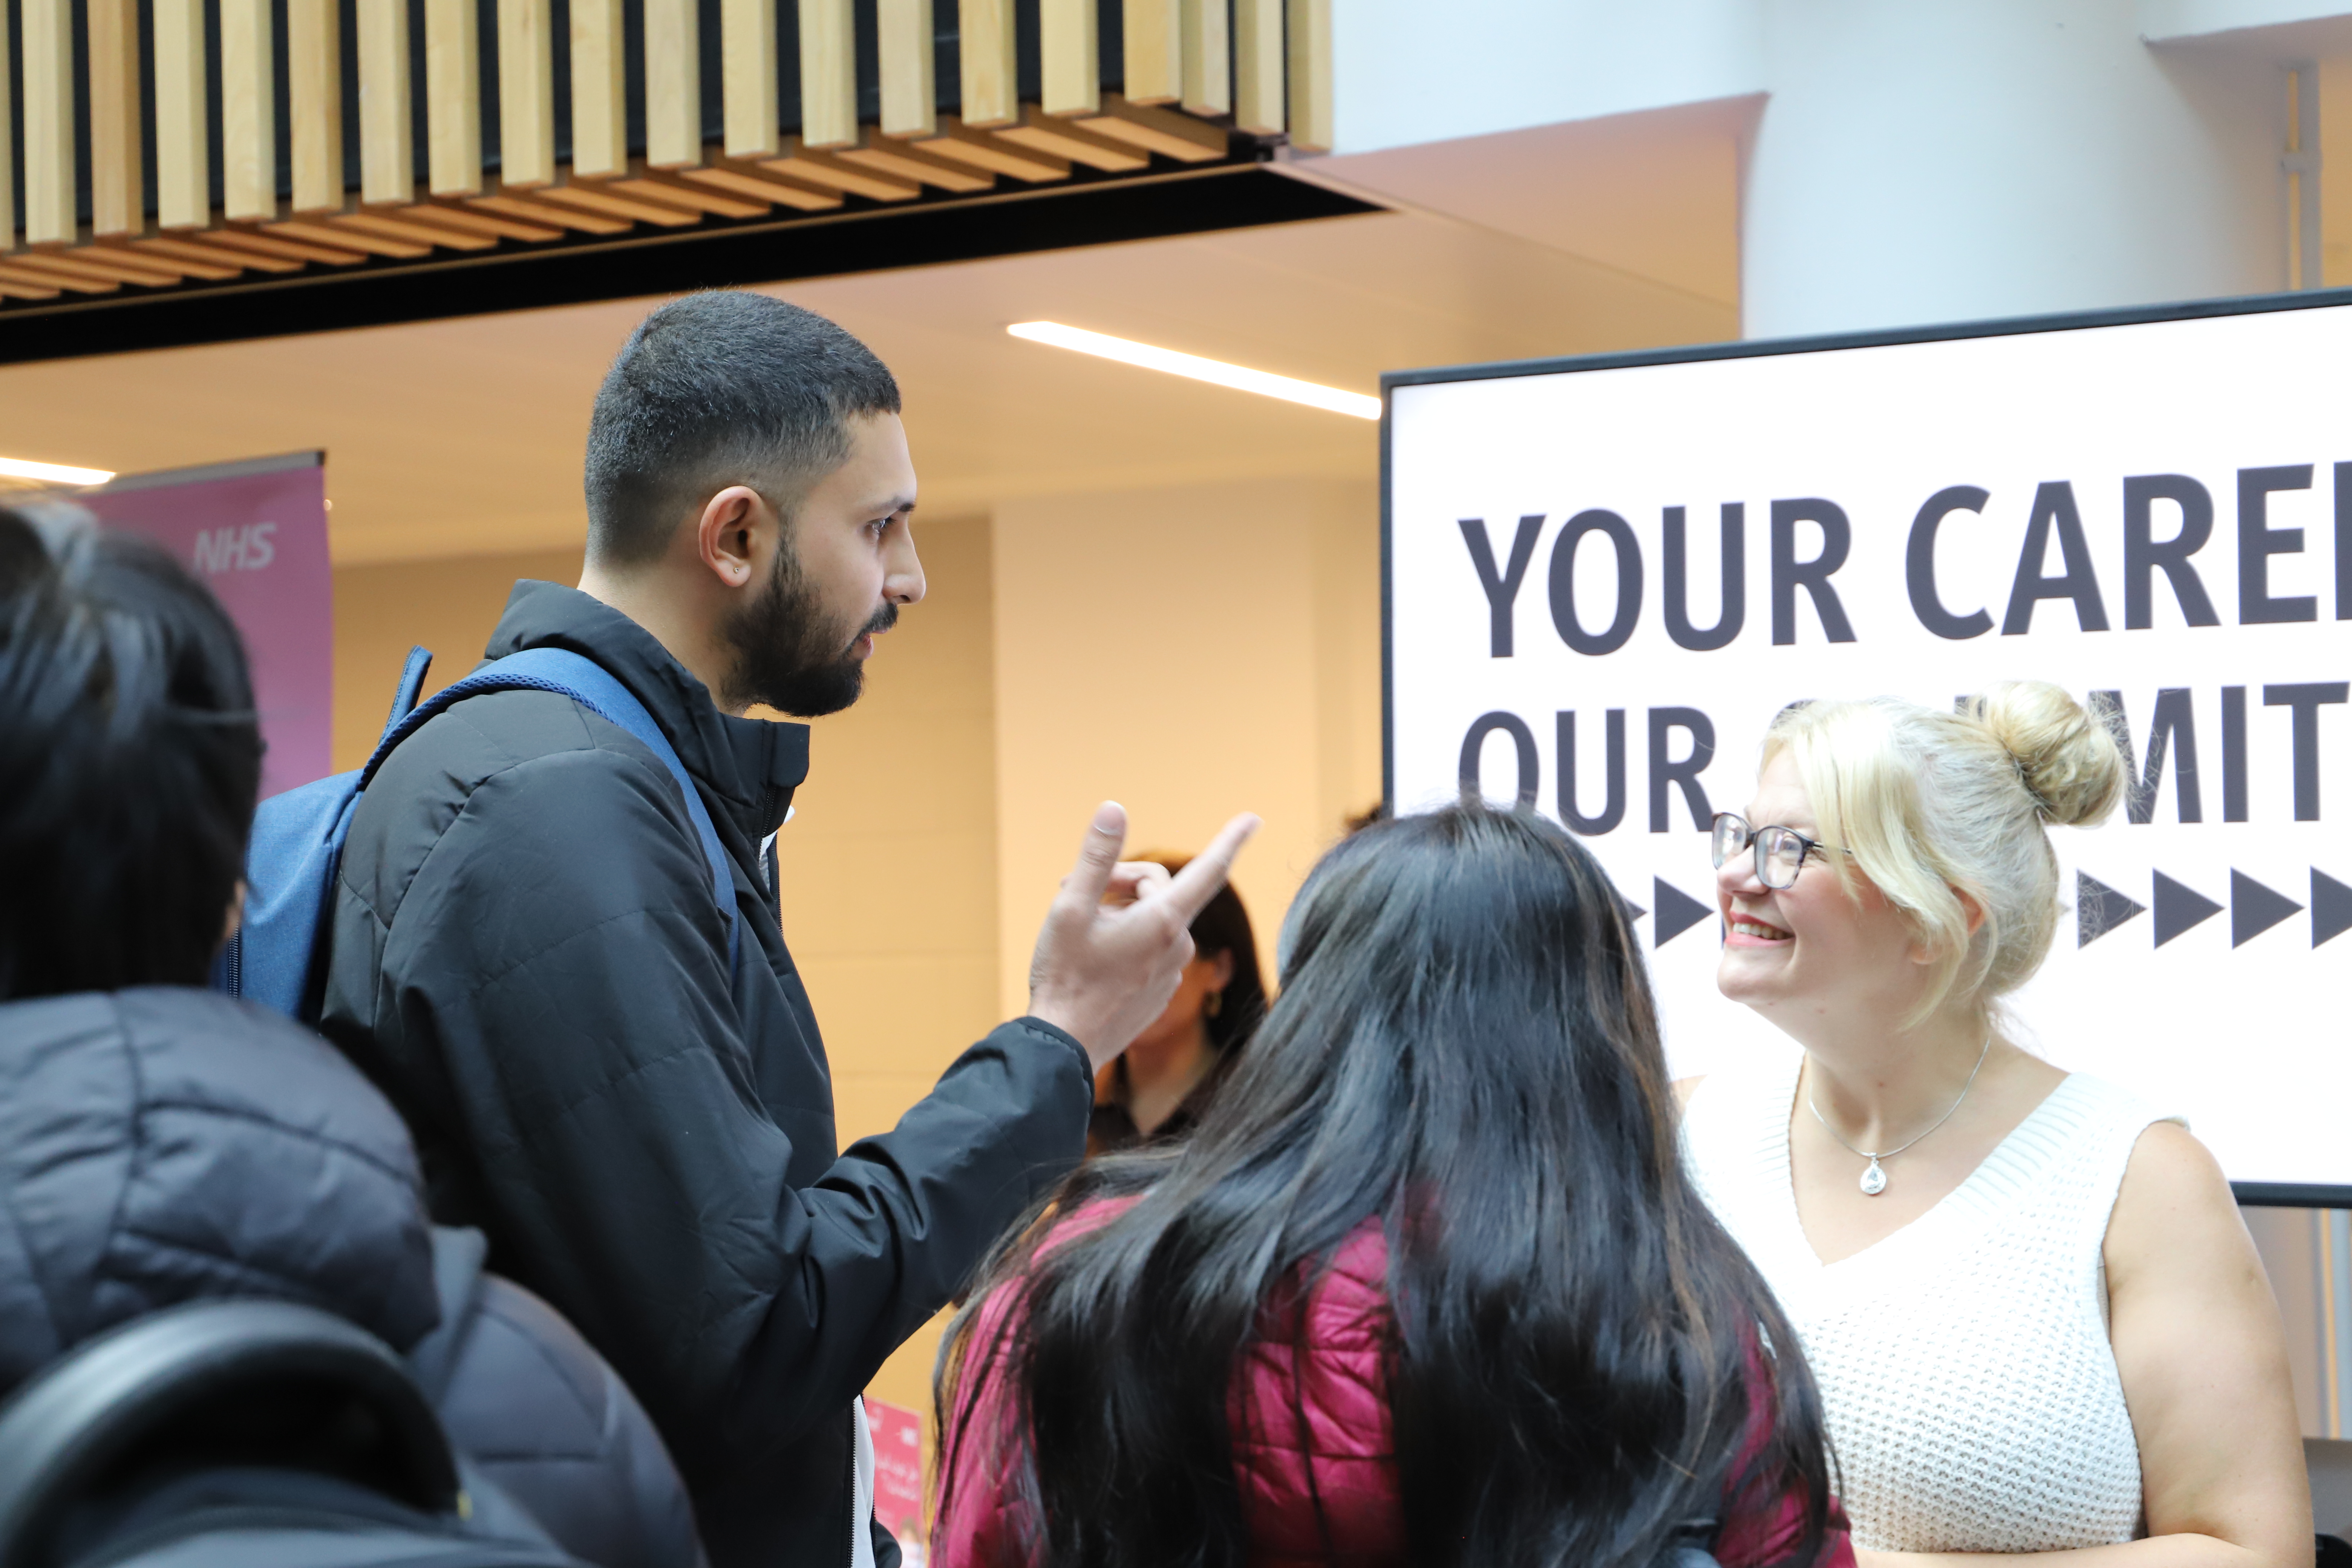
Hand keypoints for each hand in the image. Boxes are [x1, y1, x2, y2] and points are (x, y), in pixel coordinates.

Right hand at [1027, 802, 1259, 1070]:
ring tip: (1079, 926)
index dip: (1231, 840)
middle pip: (1158, 889)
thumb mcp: (1070, 907)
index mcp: (1164, 920)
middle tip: (1072, 889)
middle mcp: (1178, 946)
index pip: (1209, 869)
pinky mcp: (1160, 992)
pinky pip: (1151, 949)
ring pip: (1152, 920)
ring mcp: (1172, 972)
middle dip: (1120, 881)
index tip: (1253, 819)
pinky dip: (1127, 940)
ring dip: (1120, 912)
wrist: (1065, 1047)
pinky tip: (1093, 955)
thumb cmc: (1065, 975)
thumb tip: (1114, 808)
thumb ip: (1097, 857)